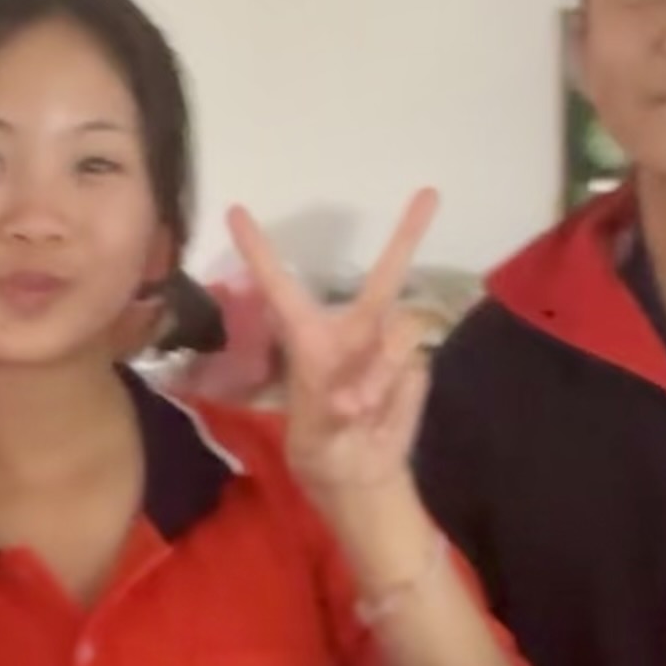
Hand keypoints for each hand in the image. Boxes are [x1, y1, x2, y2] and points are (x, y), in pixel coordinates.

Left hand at [231, 190, 438, 525]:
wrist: (361, 473)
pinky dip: (392, 387)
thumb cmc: (323, 447)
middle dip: (408, 234)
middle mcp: (353, 332)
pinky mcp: (415, 365)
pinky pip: (410, 363)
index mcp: (309, 338)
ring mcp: (387, 347)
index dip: (258, 250)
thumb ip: (330, 409)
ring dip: (379, 371)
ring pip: (397, 333)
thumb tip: (355, 398)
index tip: (235, 210)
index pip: (280, 286)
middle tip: (430, 192)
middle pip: (384, 277)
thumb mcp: (311, 435)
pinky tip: (378, 412)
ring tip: (356, 408)